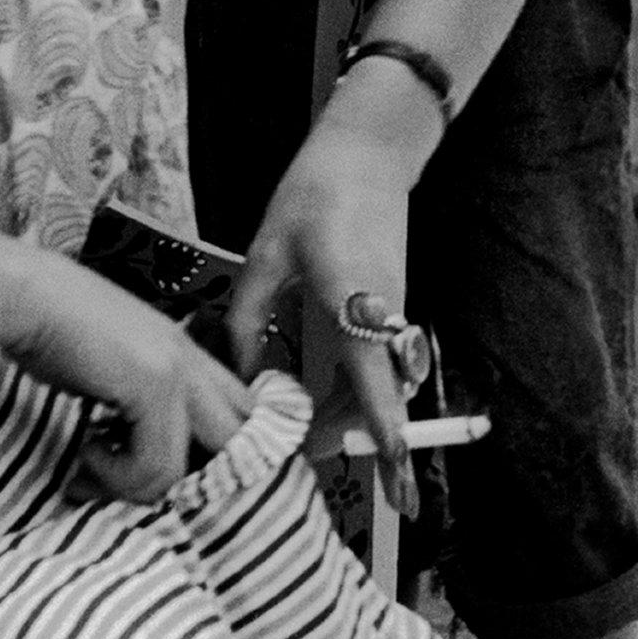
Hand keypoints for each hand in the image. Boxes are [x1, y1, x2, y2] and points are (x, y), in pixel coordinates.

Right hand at [2, 257, 252, 503]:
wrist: (22, 295)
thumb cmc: (49, 330)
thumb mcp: (107, 368)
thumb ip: (134, 404)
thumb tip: (132, 459)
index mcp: (184, 353)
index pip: (238, 411)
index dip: (214, 452)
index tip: (154, 472)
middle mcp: (191, 359)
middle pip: (236, 441)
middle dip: (189, 479)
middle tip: (134, 484)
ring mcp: (178, 371)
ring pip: (187, 470)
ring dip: (132, 484)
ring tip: (92, 468)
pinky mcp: (156, 385)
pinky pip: (155, 464)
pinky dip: (115, 474)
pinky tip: (85, 448)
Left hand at [225, 98, 431, 520]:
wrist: (368, 152)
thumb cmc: (316, 195)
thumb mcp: (266, 253)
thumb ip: (248, 317)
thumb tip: (238, 372)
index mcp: (355, 305)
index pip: (377, 387)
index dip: (388, 438)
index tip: (399, 486)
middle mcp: (383, 317)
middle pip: (380, 400)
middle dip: (351, 437)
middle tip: (303, 459)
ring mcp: (392, 312)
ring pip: (381, 384)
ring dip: (350, 413)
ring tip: (302, 431)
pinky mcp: (390, 305)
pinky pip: (378, 363)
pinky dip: (353, 387)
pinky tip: (313, 391)